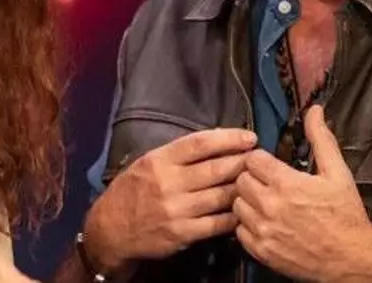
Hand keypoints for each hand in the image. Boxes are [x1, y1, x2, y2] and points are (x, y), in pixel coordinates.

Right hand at [84, 128, 257, 274]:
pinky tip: (243, 210)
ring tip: (256, 183)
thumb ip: (178, 154)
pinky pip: (217, 224)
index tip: (249, 137)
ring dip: (242, 189)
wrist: (111, 229)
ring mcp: (176, 210)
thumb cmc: (133, 191)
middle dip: (242, 163)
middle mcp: (168, 183)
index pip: (200, 143)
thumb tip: (216, 140)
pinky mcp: (182, 234)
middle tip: (259, 160)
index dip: (228, 138)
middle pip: (215, 169)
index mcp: (160, 160)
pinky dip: (233, 216)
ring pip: (221, 196)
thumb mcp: (148, 163)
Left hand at [232, 105, 371, 281]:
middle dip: (252, 178)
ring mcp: (263, 230)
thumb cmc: (346, 215)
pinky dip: (248, 225)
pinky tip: (265, 223)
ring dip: (248, 201)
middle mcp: (270, 206)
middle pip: (241, 180)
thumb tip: (314, 110)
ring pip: (237, 205)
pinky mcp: (261, 251)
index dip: (260, 159)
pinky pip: (239, 231)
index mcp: (286, 183)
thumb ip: (321, 139)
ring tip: (266, 203)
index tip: (269, 165)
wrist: (352, 259)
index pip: (252, 159)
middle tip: (267, 183)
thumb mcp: (338, 172)